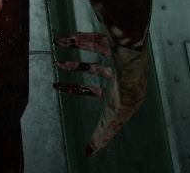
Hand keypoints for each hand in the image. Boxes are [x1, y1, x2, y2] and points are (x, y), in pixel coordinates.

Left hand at [52, 32, 148, 157]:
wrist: (133, 56)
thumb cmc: (126, 87)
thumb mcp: (112, 117)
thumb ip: (101, 135)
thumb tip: (89, 154)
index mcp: (123, 90)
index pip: (98, 92)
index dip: (78, 90)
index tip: (59, 86)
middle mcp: (121, 71)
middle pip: (95, 69)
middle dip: (74, 68)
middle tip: (56, 66)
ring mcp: (118, 54)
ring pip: (94, 51)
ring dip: (75, 50)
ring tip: (56, 49)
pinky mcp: (114, 39)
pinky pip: (94, 36)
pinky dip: (79, 38)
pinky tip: (63, 39)